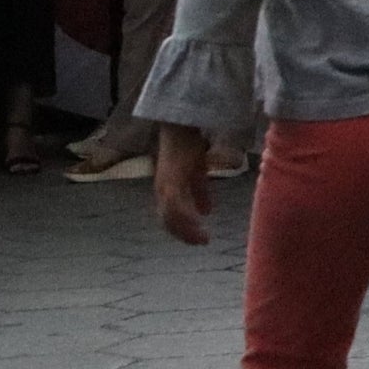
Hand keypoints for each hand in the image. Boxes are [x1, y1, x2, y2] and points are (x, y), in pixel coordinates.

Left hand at [153, 125, 212, 245]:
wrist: (181, 127)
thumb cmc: (187, 145)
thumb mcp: (197, 172)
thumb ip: (200, 191)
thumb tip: (206, 211)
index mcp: (165, 190)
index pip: (169, 219)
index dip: (182, 231)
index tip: (199, 239)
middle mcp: (162, 191)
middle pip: (168, 221)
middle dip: (185, 234)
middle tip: (202, 241)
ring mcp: (165, 186)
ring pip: (171, 217)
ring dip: (187, 229)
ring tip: (203, 237)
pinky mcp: (172, 181)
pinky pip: (177, 205)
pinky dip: (187, 216)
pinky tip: (201, 221)